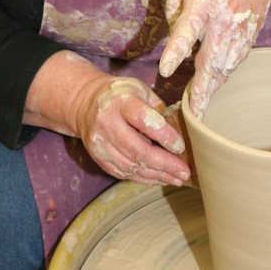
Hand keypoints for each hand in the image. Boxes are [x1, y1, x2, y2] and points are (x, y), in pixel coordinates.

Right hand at [73, 75, 192, 186]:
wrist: (86, 102)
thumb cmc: (121, 95)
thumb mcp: (140, 90)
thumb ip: (158, 109)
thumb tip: (180, 133)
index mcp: (120, 101)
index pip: (144, 120)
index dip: (164, 135)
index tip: (181, 147)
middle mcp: (107, 122)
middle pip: (138, 150)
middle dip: (165, 164)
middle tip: (184, 172)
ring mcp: (100, 143)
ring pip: (131, 166)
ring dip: (157, 175)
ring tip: (176, 179)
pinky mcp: (98, 157)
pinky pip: (123, 173)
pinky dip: (143, 178)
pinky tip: (159, 178)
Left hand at [159, 0, 270, 115]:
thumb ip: (175, 3)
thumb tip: (173, 31)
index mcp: (203, 1)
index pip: (187, 29)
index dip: (176, 51)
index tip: (165, 70)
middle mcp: (224, 19)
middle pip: (212, 59)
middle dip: (203, 88)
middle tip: (193, 112)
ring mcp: (240, 28)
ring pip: (227, 65)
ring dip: (215, 87)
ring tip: (202, 109)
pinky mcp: (251, 33)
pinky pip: (237, 59)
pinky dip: (226, 75)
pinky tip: (217, 85)